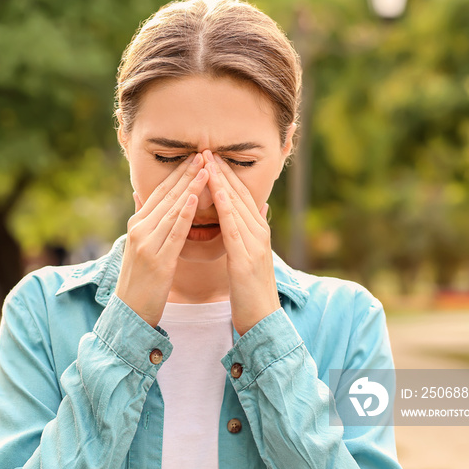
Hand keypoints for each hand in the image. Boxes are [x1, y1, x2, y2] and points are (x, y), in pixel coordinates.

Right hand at [115, 153, 208, 326]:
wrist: (129, 313)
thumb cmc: (139, 281)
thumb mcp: (138, 246)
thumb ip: (142, 220)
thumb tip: (139, 194)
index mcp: (137, 225)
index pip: (160, 192)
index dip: (177, 174)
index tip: (194, 157)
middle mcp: (139, 229)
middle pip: (167, 196)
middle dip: (187, 174)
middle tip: (204, 153)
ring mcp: (147, 244)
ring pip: (173, 209)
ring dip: (191, 187)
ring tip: (206, 169)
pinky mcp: (157, 260)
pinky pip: (174, 232)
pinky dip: (185, 213)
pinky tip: (195, 198)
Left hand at [202, 150, 280, 335]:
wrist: (262, 320)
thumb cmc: (251, 291)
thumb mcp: (251, 256)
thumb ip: (252, 231)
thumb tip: (258, 207)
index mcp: (257, 232)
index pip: (241, 195)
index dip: (226, 174)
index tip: (210, 156)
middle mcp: (259, 233)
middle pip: (240, 194)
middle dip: (222, 171)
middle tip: (206, 148)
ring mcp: (255, 245)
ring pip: (238, 206)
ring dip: (222, 182)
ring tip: (208, 162)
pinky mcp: (247, 259)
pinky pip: (235, 228)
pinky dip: (226, 208)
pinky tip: (217, 194)